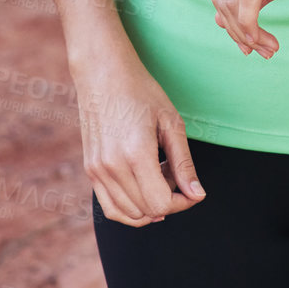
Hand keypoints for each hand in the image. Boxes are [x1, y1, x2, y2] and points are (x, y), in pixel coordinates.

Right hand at [69, 39, 206, 226]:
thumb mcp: (171, 123)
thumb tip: (198, 196)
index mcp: (135, 154)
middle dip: (169, 201)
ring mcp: (97, 170)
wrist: (102, 73)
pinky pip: (111, 207)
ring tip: (158, 174)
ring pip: (129, 214)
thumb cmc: (141, 92)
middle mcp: (112, 167)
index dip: (182, 203)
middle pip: (147, 211)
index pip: (161, 203)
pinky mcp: (90, 170)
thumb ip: (183, 164)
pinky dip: (131, 209)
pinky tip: (144, 186)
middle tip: (174, 173)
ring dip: (150, 205)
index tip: (191, 189)